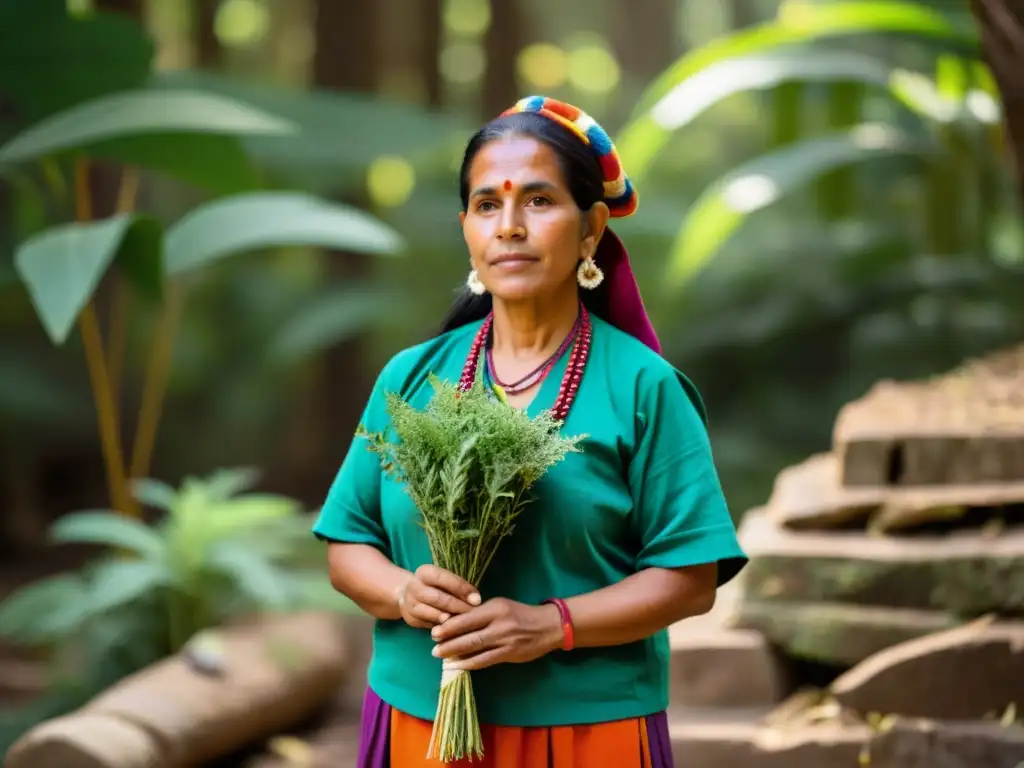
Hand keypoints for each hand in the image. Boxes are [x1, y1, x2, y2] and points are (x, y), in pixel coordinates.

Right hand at [397, 565, 480, 628]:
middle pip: (438, 598)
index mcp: (424, 572)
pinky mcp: (411, 619)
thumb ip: (457, 587)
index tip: (477, 600)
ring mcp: (410, 604)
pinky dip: (443, 628)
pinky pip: (429, 625)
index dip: (461, 588)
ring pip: (433, 614)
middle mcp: (414, 586)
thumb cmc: (436, 586)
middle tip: (474, 614)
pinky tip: (455, 630)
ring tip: (466, 623)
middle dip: (458, 606)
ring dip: (451, 620)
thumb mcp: (443, 580)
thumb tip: (475, 600)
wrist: (409, 596)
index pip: (443, 578)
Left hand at [430, 598, 563, 670]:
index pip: (467, 618)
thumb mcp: (501, 606)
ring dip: (456, 655)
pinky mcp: (509, 654)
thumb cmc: (521, 614)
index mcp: (495, 608)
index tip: (435, 631)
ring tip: (441, 658)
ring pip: (475, 649)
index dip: (449, 626)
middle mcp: (499, 624)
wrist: (548, 626)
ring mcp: (505, 640)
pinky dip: (470, 663)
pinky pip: (485, 660)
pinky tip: (459, 665)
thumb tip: (457, 623)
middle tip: (433, 648)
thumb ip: (482, 613)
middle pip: (469, 635)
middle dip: (448, 643)